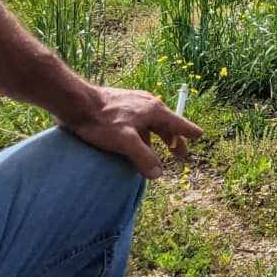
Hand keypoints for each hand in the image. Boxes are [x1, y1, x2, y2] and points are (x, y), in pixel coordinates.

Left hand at [58, 85, 201, 178]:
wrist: (77, 103)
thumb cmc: (102, 122)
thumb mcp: (125, 142)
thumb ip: (144, 158)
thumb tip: (159, 174)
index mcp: (154, 110)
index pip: (178, 123)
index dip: (189, 132)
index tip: (199, 135)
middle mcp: (148, 104)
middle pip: (166, 124)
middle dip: (173, 139)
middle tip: (178, 153)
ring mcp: (134, 103)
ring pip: (150, 122)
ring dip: (155, 137)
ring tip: (153, 150)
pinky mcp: (120, 105)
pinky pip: (138, 120)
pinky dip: (141, 132)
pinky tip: (131, 142)